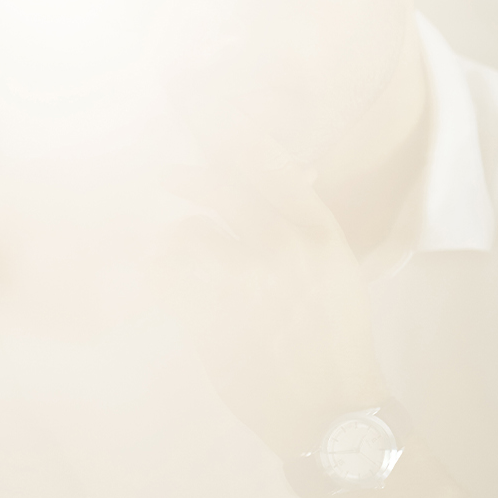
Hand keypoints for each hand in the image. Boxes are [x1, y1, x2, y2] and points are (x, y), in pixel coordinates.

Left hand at [155, 125, 384, 458]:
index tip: (195, 85)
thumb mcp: (335, 272)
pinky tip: (197, 306)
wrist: (330, 412)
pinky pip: (170, 270)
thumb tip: (251, 189)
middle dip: (183, 170)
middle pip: (217, 178)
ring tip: (214, 287)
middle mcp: (284, 242)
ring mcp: (244, 274)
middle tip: (162, 172)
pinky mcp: (211, 308)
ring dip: (188, 248)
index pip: (266, 159)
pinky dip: (173, 282)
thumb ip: (297, 228)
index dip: (226, 121)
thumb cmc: (332, 343)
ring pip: (187, 228)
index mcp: (321, 231)